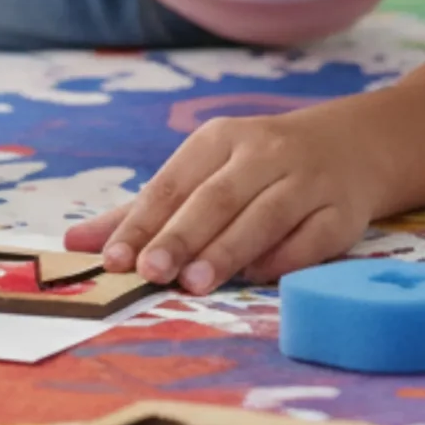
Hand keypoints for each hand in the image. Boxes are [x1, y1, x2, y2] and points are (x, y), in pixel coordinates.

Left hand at [65, 114, 376, 290]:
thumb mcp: (202, 172)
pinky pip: (311, 239)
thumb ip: (142, 211)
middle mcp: (261, 154)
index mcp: (219, 140)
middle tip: (151, 272)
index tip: (115, 258)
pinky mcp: (341, 212)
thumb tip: (75, 244)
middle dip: (181, 236)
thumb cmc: (257, 166)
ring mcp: (305, 181)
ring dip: (227, 250)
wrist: (350, 146)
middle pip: (215, 198)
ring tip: (194, 284)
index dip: (144, 221)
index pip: (173, 183)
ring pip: (262, 216)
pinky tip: (258, 279)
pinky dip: (284, 258)